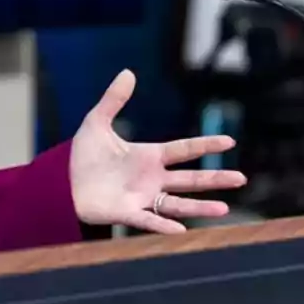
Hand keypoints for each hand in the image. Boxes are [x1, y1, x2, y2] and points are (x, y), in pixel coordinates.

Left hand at [70, 70, 246, 233]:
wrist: (63, 181)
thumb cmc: (83, 155)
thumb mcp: (96, 122)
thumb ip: (113, 100)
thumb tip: (127, 72)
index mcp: (148, 156)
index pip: (183, 149)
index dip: (205, 145)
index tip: (230, 142)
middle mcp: (151, 178)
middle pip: (190, 178)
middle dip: (215, 178)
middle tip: (241, 178)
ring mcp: (142, 197)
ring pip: (178, 204)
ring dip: (200, 207)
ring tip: (224, 209)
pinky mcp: (127, 212)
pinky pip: (149, 220)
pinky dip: (163, 225)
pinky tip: (181, 231)